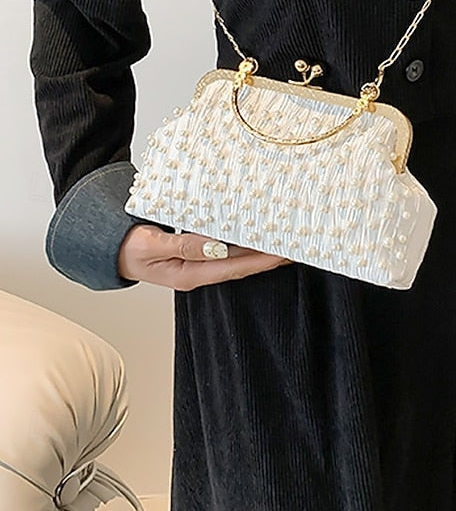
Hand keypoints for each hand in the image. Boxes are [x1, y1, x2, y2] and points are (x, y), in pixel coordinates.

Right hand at [118, 224, 291, 290]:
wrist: (107, 249)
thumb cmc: (126, 247)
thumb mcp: (150, 245)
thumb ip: (181, 245)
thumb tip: (212, 245)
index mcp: (187, 275)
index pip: (232, 268)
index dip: (259, 261)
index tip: (281, 254)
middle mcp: (196, 272)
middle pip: (239, 266)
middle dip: (266, 257)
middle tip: (293, 245)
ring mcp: (195, 265)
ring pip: (233, 258)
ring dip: (256, 250)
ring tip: (281, 240)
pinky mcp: (193, 254)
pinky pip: (222, 250)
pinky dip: (239, 242)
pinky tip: (251, 235)